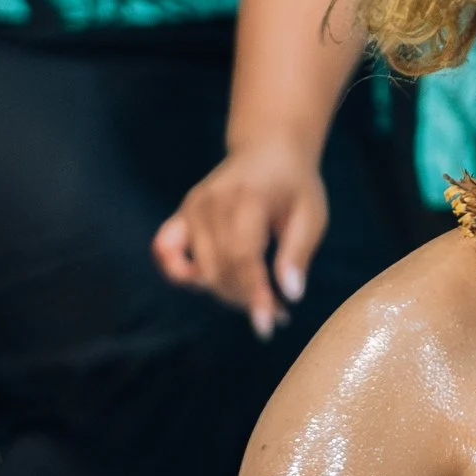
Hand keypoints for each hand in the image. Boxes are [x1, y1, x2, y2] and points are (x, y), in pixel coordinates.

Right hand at [154, 141, 328, 336]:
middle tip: (275, 310)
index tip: (267, 325)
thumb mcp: (311, 215)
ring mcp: (192, 207)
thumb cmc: (294, 185)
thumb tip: (291, 295)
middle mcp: (212, 203)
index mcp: (247, 199)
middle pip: (219, 270)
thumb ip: (298, 254)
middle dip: (246, 299)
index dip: (254, 294)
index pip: (242, 256)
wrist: (269, 149)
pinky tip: (207, 280)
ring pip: (199, 270)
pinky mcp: (182, 213)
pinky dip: (180, 272)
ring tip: (256, 296)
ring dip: (226, 293)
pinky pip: (164, 249)